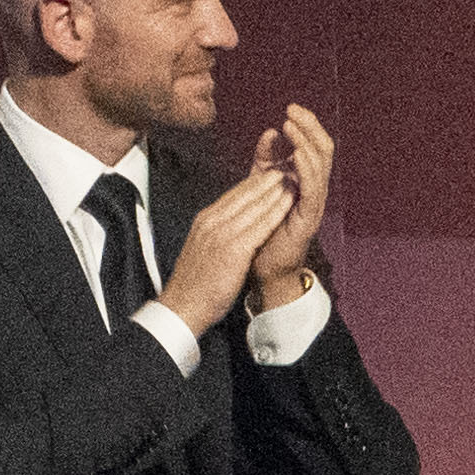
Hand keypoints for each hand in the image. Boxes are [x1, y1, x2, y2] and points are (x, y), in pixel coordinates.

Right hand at [158, 149, 304, 333]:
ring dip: (275, 190)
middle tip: (285, 167)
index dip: (254, 183)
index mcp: (205, 221)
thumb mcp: (202, 249)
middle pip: (244, 194)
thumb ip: (217, 233)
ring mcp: (222, 234)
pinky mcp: (233, 249)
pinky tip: (289, 202)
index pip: (233, 195)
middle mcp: (212, 222)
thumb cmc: (194, 284)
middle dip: (266, 180)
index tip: (270, 174)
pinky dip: (275, 211)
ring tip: (292, 177)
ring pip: (253, 205)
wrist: (182, 307)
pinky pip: (259, 225)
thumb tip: (231, 225)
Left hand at [252, 104, 339, 295]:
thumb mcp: (261, 186)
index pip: (313, 145)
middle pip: (323, 149)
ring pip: (320, 165)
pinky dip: (307, 169)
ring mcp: (314, 203)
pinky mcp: (309, 218)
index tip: (290, 108)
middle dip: (310, 127)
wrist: (263, 269)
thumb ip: (265, 161)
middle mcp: (314, 189)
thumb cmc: (264, 229)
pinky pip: (313, 189)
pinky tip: (297, 154)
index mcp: (304, 180)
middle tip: (293, 110)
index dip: (305, 125)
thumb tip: (270, 132)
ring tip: (292, 126)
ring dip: (306, 142)